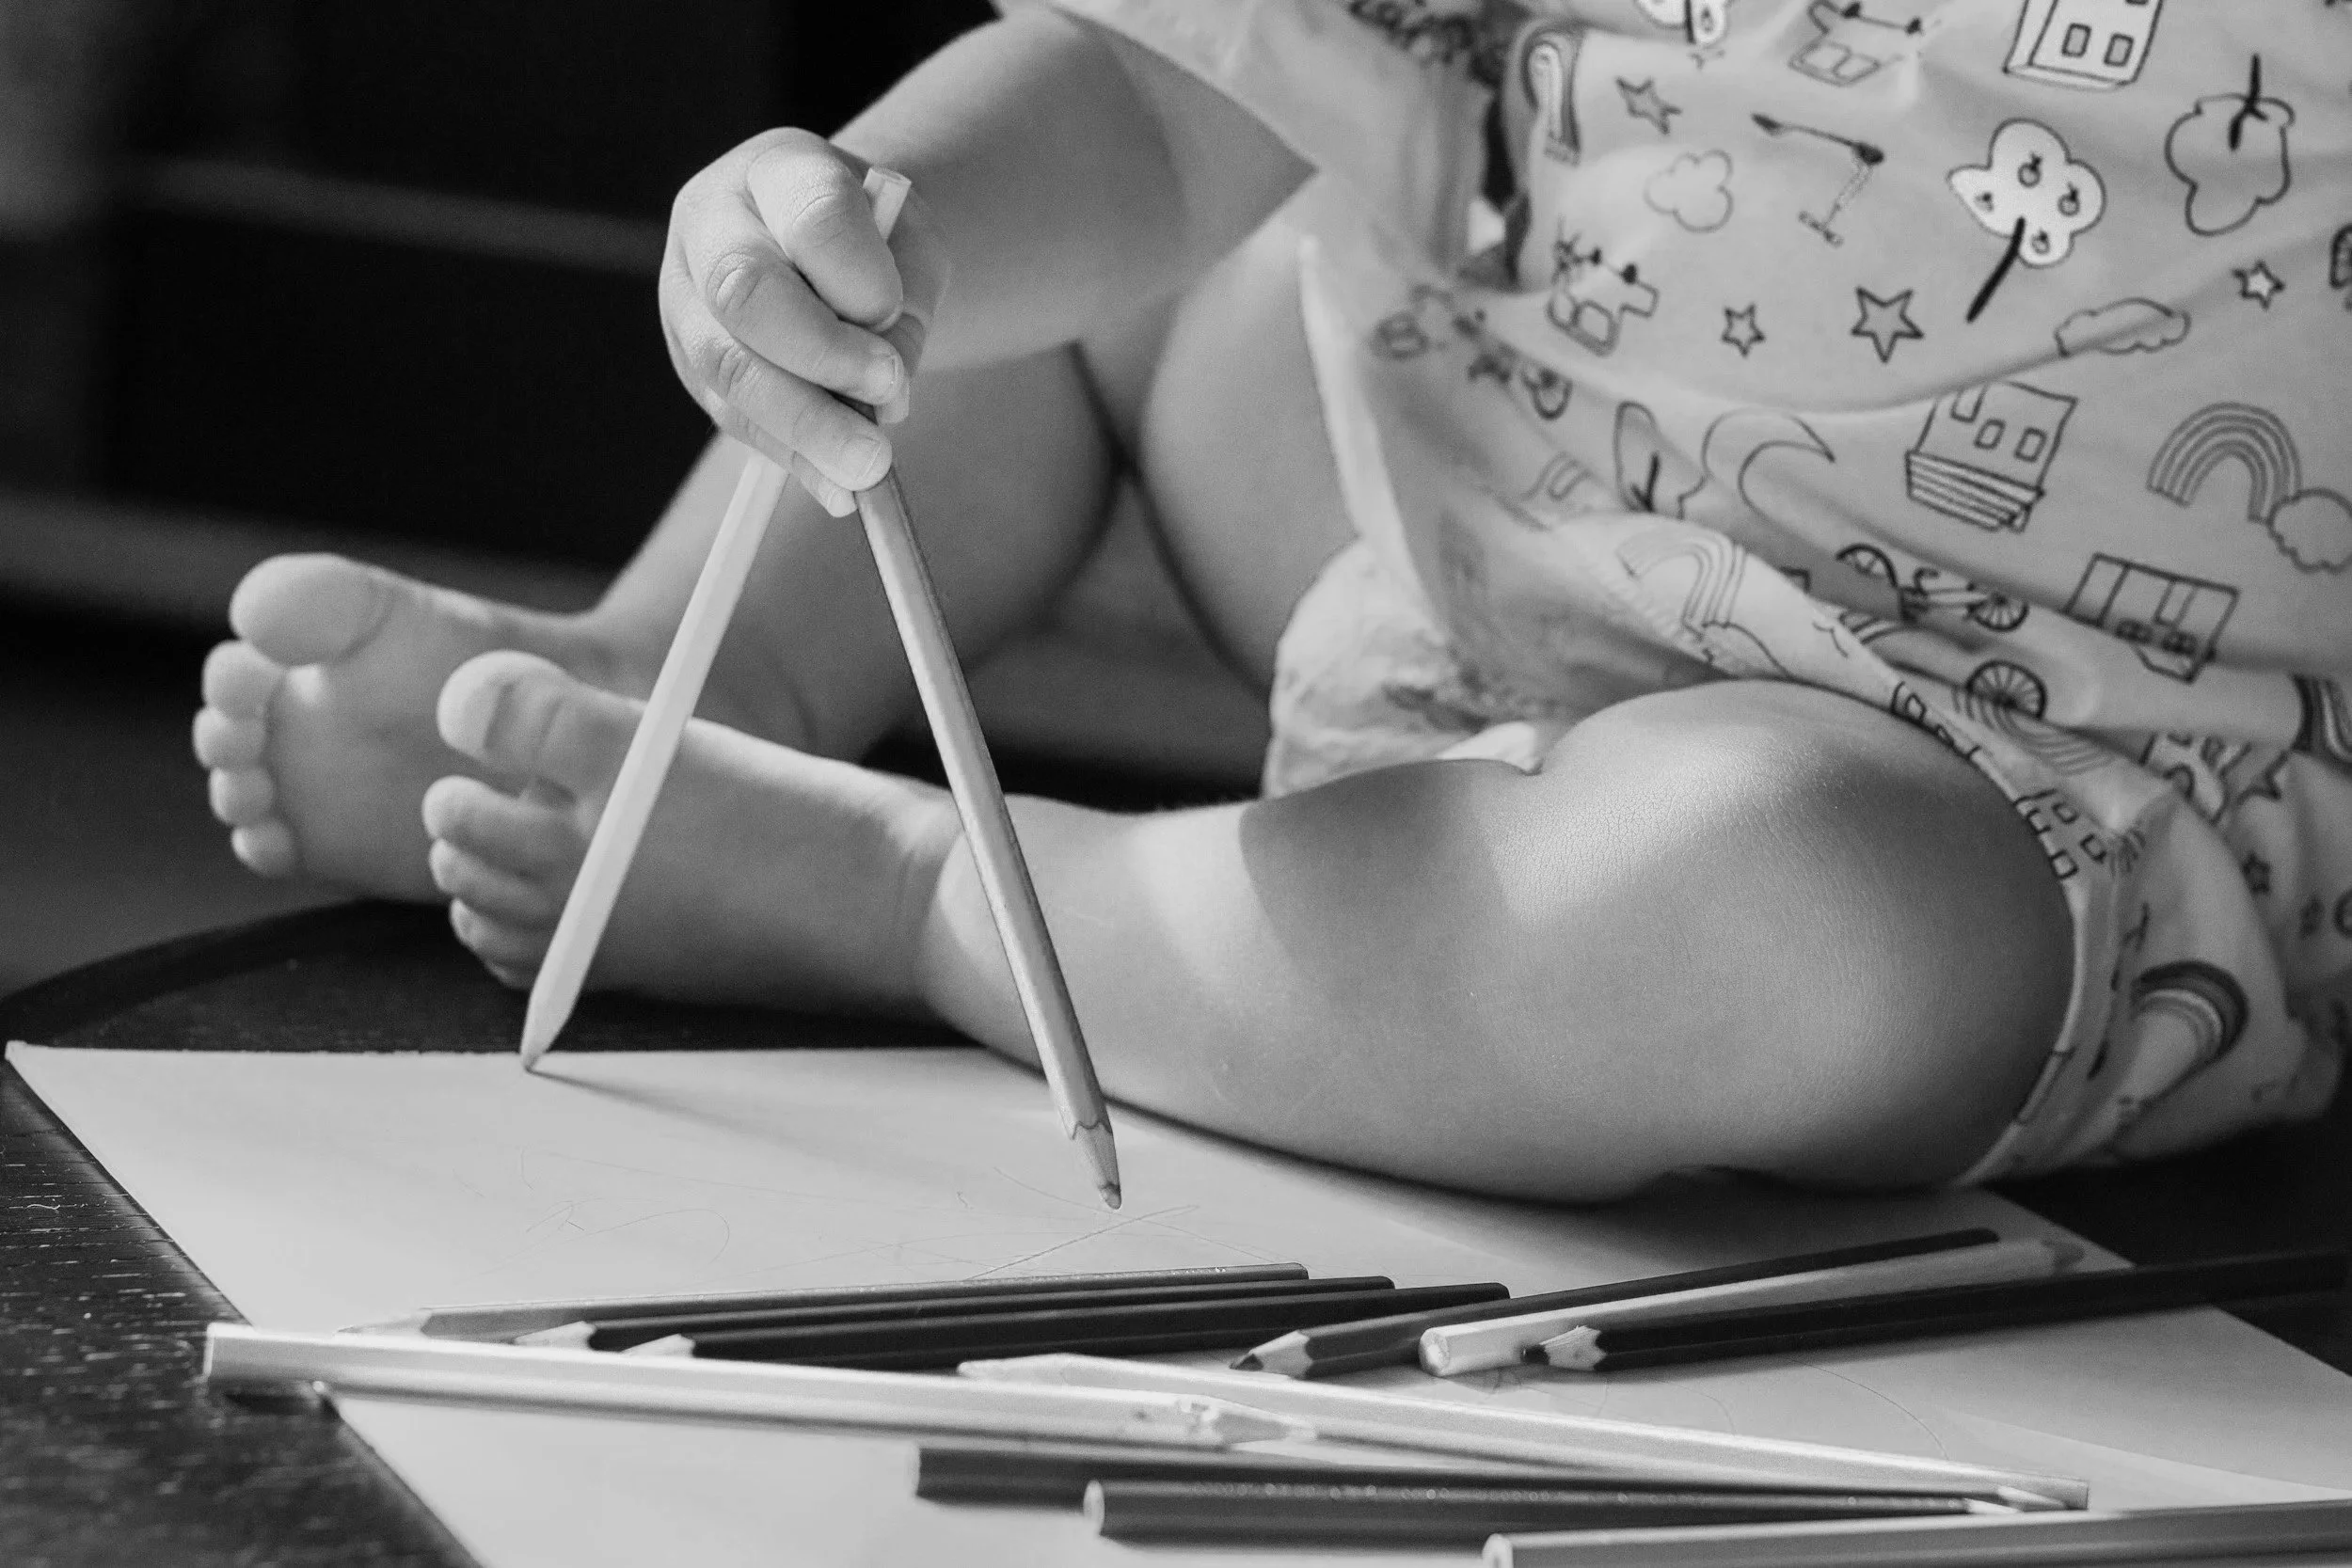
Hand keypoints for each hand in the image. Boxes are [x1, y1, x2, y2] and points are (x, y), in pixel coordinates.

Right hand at [659, 128, 947, 514]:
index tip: (894, 317)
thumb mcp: (912, 255)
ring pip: (727, 365)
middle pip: (744, 290)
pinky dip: (792, 457)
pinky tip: (839, 487)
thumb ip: (901, 315)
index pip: (812, 216)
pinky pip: (733, 416)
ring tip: (867, 471)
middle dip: (820, 359)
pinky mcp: (691, 361)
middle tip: (887, 406)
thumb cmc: (876, 242)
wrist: (829, 247)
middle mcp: (713, 222)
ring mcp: (687, 294)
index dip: (857, 277)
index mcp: (779, 168)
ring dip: (804, 426)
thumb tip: (879, 403)